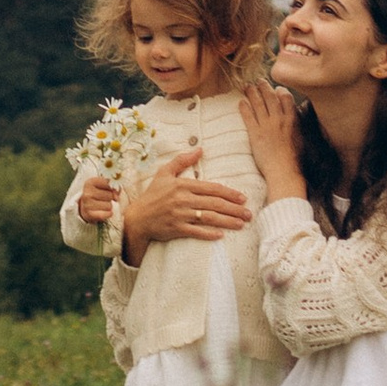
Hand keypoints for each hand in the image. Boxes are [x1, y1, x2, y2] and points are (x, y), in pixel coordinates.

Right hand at [74, 173, 120, 228]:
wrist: (86, 206)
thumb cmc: (97, 194)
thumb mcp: (102, 186)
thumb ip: (112, 187)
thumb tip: (117, 196)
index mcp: (90, 182)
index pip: (108, 183)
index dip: (112, 187)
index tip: (111, 190)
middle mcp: (87, 193)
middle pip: (110, 195)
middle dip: (110, 197)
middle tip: (104, 198)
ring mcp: (87, 204)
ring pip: (109, 205)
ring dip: (109, 206)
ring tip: (102, 205)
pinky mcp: (90, 215)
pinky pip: (107, 214)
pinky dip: (108, 213)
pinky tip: (103, 212)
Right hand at [120, 150, 252, 253]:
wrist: (137, 218)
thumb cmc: (153, 194)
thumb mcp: (164, 173)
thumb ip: (182, 160)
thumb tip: (200, 149)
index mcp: (182, 185)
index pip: (211, 188)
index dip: (229, 193)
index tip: (243, 198)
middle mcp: (183, 199)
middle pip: (214, 204)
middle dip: (234, 209)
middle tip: (249, 214)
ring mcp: (180, 215)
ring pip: (209, 218)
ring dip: (227, 221)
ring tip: (241, 224)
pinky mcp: (176, 229)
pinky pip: (196, 232)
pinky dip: (209, 234)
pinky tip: (221, 235)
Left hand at [236, 80, 304, 194]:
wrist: (284, 172)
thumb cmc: (294, 160)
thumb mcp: (301, 139)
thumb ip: (297, 125)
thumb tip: (296, 116)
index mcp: (292, 120)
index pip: (286, 98)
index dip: (280, 91)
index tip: (276, 88)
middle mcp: (279, 120)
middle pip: (270, 97)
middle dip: (263, 86)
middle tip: (259, 81)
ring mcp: (266, 126)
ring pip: (257, 103)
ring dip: (251, 92)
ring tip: (247, 86)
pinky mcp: (255, 134)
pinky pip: (248, 116)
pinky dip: (244, 107)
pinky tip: (241, 102)